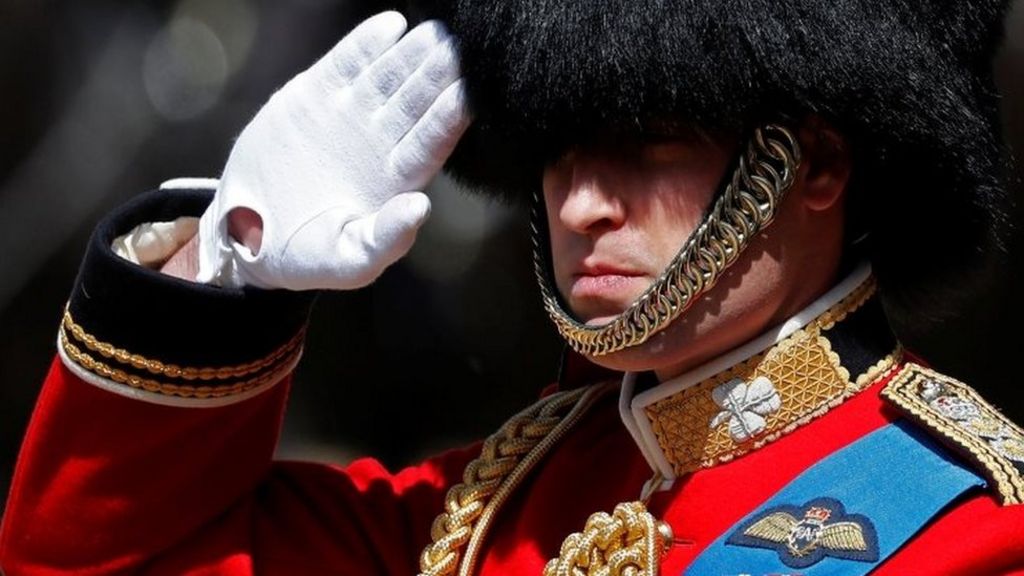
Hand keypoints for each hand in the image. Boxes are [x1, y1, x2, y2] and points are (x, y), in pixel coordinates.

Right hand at [196, 12, 470, 289]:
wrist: (247, 233)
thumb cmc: (308, 256)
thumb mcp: (348, 261)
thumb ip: (385, 239)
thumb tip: (421, 207)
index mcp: (397, 181)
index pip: (430, 143)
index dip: (448, 118)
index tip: (468, 93)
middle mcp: (381, 143)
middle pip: (416, 102)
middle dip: (438, 75)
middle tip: (459, 47)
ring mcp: (350, 116)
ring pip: (388, 77)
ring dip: (411, 53)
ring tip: (434, 32)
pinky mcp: (315, 95)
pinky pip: (347, 63)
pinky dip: (366, 43)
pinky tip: (391, 25)